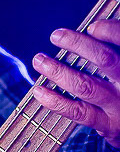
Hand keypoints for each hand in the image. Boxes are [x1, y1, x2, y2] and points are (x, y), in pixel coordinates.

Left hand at [31, 19, 119, 148]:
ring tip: (40, 61)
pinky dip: (56, 101)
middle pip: (105, 59)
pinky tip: (39, 91)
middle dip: (78, 45)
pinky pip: (78, 112)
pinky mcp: (108, 124)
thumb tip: (90, 29)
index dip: (109, 31)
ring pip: (86, 85)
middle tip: (56, 36)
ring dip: (58, 72)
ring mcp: (119, 105)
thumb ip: (111, 50)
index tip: (91, 27)